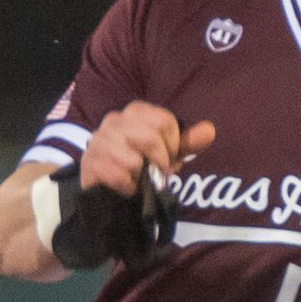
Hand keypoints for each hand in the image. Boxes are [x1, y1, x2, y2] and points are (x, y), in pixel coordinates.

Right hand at [82, 102, 214, 194]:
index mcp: (135, 111)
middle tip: (155, 172)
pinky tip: (125, 185)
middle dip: (159, 162)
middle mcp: (114, 120)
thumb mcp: (168, 153)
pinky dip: (128, 187)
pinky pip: (120, 176)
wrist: (110, 189)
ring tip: (136, 177)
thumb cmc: (142, 166)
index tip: (167, 157)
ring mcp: (99, 140)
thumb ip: (188, 142)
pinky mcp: (90, 163)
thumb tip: (210, 130)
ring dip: (142, 177)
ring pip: (134, 160)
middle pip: (151, 138)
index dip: (172, 145)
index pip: (164, 121)